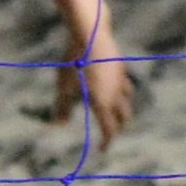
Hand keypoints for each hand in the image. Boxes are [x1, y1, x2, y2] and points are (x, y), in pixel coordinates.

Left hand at [54, 9, 137, 150]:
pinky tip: (114, 89)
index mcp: (102, 102)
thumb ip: (62, 107)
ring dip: (122, 110)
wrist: (92, 35)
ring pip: (127, 101)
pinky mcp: (121, 68)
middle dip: (116, 128)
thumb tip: (58, 125)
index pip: (109, 130)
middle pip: (122, 118)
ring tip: (114, 113)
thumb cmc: (74, 62)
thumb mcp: (63, 85)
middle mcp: (116, 94)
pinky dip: (121, 93)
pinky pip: (124, 85)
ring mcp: (121, 80)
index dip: (106, 142)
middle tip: (108, 133)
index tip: (101, 150)